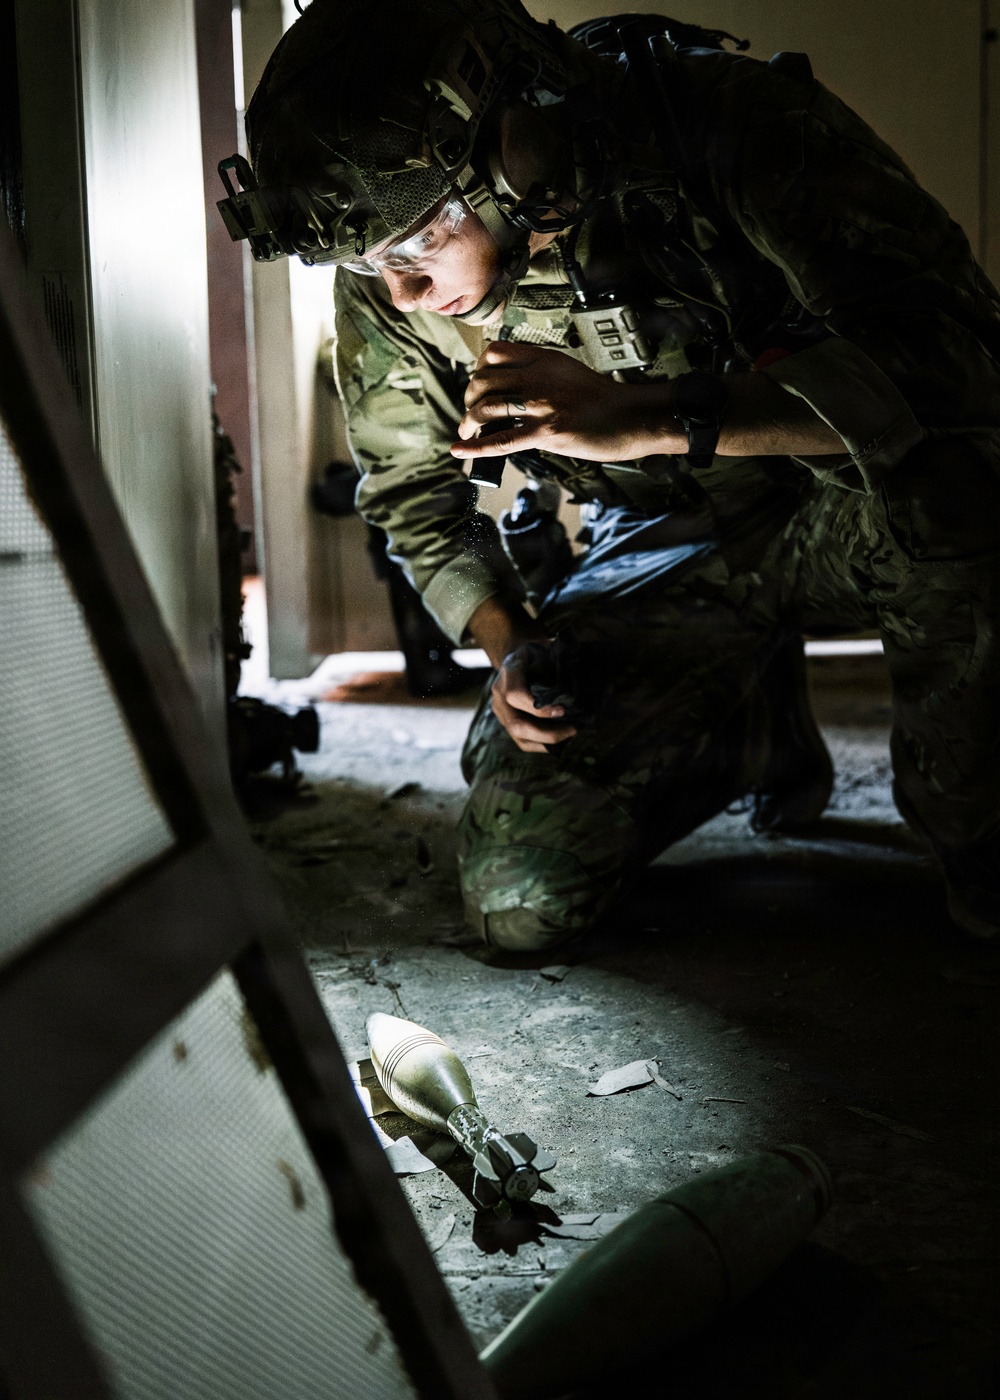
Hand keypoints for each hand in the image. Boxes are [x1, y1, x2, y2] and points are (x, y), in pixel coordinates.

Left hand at [452, 341, 681, 461]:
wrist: (632, 417)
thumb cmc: (602, 400)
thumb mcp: (567, 372)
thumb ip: (538, 373)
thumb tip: (506, 392)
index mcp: (543, 358)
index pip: (493, 353)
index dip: (478, 371)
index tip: (478, 387)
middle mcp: (538, 376)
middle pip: (484, 382)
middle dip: (470, 400)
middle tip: (470, 416)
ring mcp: (542, 404)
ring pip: (487, 409)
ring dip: (469, 423)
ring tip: (467, 433)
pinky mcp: (548, 432)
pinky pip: (502, 440)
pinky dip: (476, 447)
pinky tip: (460, 450)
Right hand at [492, 644, 576, 752]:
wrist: (515, 661)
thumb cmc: (534, 656)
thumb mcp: (542, 652)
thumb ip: (550, 669)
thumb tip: (567, 695)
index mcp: (508, 673)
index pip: (515, 696)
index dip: (538, 708)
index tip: (562, 710)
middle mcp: (498, 695)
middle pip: (516, 724)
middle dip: (547, 733)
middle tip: (573, 729)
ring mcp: (500, 711)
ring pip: (519, 736)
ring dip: (547, 741)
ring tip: (569, 734)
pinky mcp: (506, 722)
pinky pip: (522, 741)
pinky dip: (542, 744)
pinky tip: (560, 739)